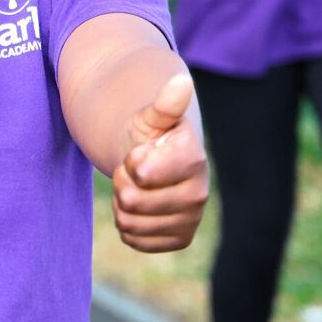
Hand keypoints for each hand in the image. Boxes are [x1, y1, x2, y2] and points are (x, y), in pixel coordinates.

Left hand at [113, 73, 207, 252]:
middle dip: (122, 183)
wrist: (158, 160)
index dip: (130, 162)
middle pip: (132, 201)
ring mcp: (191, 219)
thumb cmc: (152, 135)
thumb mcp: (152, 116)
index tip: (139, 152)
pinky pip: (135, 240)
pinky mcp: (180, 239)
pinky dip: (129, 225)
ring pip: (130, 223)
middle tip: (134, 170)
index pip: (141, 172)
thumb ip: (164, 103)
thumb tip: (181, 81)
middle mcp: (200, 192)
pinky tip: (141, 207)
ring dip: (123, 204)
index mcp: (194, 158)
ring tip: (137, 187)